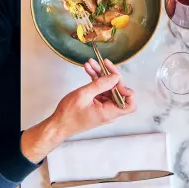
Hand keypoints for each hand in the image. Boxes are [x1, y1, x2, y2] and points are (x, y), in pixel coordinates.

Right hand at [21, 59, 135, 162]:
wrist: (58, 125)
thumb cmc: (68, 115)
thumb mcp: (83, 95)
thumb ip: (101, 85)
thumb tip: (115, 77)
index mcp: (109, 112)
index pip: (130, 104)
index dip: (127, 90)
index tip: (116, 80)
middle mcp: (109, 111)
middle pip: (119, 91)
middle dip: (111, 75)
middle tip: (103, 63)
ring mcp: (104, 107)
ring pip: (108, 88)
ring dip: (101, 75)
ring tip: (91, 63)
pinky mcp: (98, 104)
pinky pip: (100, 90)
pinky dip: (95, 80)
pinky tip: (89, 70)